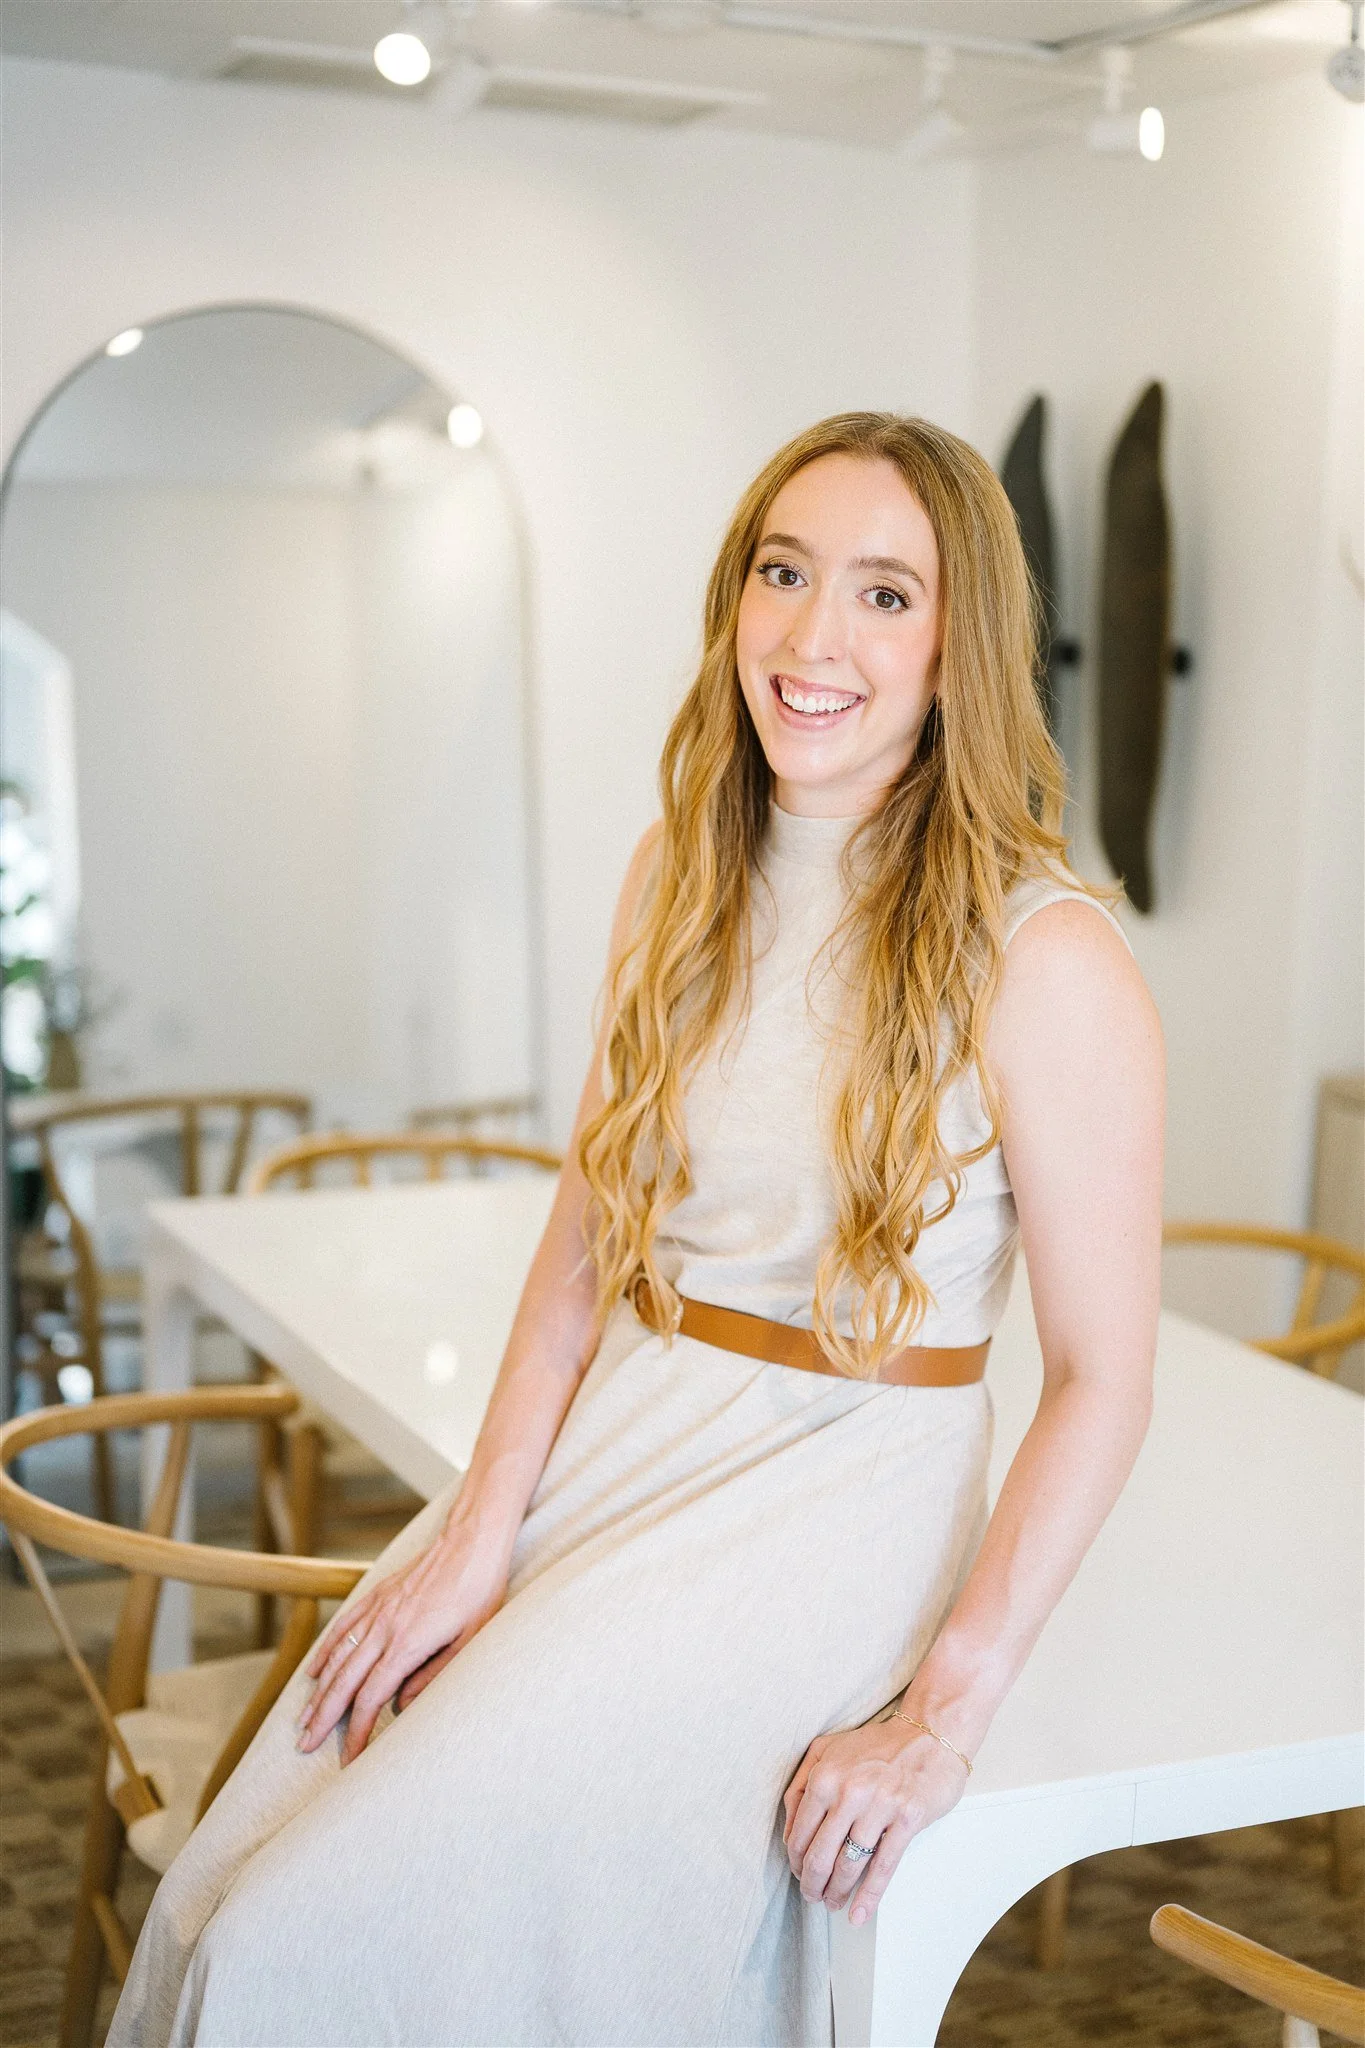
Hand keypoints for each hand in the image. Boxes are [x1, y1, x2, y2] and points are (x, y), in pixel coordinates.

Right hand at [299, 1521, 507, 1763]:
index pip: (370, 1699)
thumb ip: (434, 1676)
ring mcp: (378, 1609)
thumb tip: (401, 1707)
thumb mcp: (470, 1641)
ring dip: (318, 1691)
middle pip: (343, 1682)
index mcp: (407, 1645)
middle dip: (323, 1718)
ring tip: (303, 1719)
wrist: (473, 1539)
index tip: (349, 1759)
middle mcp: (384, 1628)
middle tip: (304, 1746)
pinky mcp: (379, 1594)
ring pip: (338, 1656)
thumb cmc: (480, 1591)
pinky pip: (344, 1626)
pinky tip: (314, 1670)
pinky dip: (325, 1650)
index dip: (357, 1732)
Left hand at [782, 1714, 969, 1926]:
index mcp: (825, 1775)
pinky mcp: (907, 1819)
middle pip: (819, 1854)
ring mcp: (879, 1806)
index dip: (796, 1861)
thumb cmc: (877, 1746)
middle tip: (812, 1895)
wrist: (930, 1734)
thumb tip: (789, 1829)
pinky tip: (859, 1914)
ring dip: (836, 1892)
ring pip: (848, 1865)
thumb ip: (801, 1783)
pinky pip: (882, 1867)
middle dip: (812, 1883)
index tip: (800, 1873)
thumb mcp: (828, 1749)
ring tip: (832, 1903)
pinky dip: (868, 1896)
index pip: (799, 1833)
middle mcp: (849, 1791)